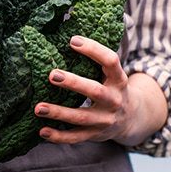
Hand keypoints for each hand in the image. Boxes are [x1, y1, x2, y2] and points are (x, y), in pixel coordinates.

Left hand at [33, 35, 162, 145]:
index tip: (72, 41)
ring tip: (38, 107)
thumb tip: (69, 33)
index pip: (111, 61)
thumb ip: (96, 60)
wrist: (132, 119)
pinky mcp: (95, 135)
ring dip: (59, 112)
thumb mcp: (113, 74)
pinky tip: (42, 131)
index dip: (93, 50)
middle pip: (94, 91)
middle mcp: (114, 100)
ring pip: (81, 117)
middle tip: (52, 74)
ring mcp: (105, 120)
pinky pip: (76, 137)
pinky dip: (58, 136)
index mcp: (119, 80)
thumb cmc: (113, 88)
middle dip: (73, 83)